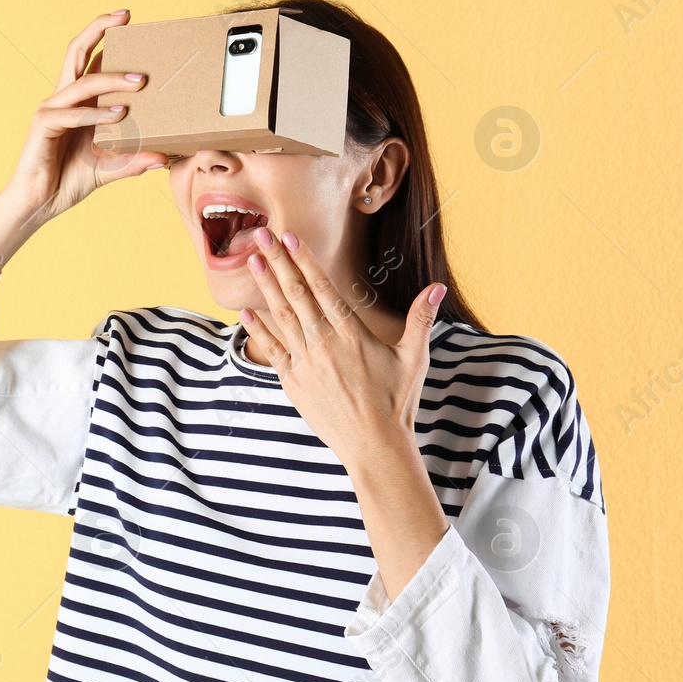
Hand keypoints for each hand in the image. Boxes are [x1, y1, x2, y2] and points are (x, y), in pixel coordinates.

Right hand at [1, 10, 169, 224]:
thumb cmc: (69, 180)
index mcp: (78, 102)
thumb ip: (134, 160)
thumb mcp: (111, 168)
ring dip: (110, 79)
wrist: (39, 203)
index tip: (128, 19)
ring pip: (81, 82)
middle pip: (76, 51)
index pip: (91, 60)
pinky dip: (93, 114)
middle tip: (124, 17)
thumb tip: (164, 158)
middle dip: (99, 28)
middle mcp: (63, 98)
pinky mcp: (43, 126)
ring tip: (138, 82)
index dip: (106, 36)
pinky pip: (70, 115)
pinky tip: (116, 116)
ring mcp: (51, 109)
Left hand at [238, 227, 447, 470]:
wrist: (374, 446)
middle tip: (260, 235)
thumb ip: (421, 319)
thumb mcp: (415, 358)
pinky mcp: (293, 382)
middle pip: (295, 294)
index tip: (289, 237)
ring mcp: (305, 362)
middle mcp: (324, 343)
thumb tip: (438, 287)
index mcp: (351, 333)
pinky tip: (245, 311)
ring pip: (280, 316)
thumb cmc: (396, 402)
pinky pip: (271, 349)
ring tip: (250, 261)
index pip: (323, 287)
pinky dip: (257, 329)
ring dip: (264, 287)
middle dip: (277, 262)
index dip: (304, 260)